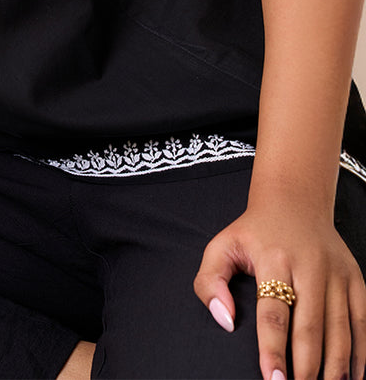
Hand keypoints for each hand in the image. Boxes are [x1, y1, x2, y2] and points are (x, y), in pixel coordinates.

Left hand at [194, 199, 365, 379]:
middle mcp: (309, 267)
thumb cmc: (255, 231)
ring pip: (339, 331)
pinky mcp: (355, 279)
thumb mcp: (222, 246)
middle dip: (306, 369)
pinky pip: (360, 323)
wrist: (295, 200)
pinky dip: (359, 354)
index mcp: (274, 259)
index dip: (273, 350)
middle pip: (310, 328)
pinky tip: (352, 378)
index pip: (273, 314)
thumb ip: (210, 281)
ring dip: (334, 368)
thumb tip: (224, 320)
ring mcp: (336, 274)